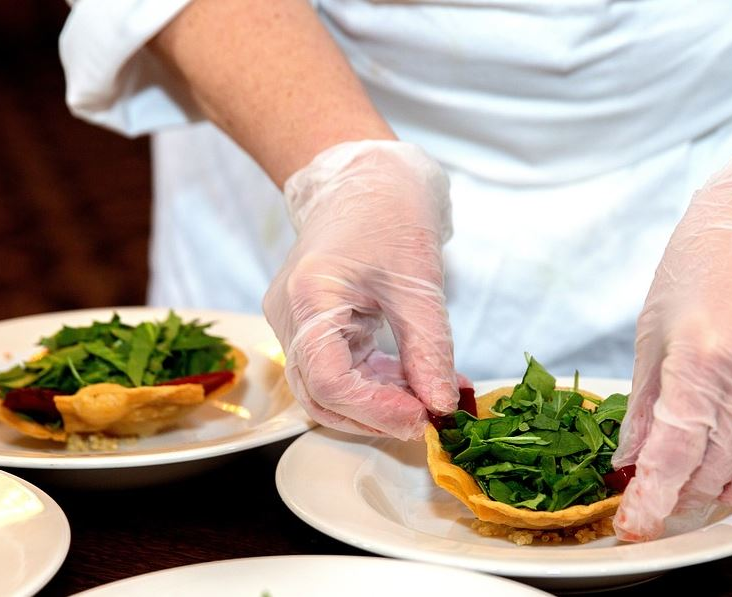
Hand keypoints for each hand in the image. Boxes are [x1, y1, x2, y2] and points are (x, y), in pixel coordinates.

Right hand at [264, 140, 458, 440]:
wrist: (367, 177)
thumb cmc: (390, 212)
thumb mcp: (420, 283)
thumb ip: (429, 350)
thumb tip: (442, 405)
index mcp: (310, 298)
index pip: (329, 381)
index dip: (376, 411)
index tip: (422, 419)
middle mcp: (290, 316)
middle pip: (321, 395)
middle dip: (375, 417)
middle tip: (428, 420)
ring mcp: (295, 321)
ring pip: (327, 389)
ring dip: (377, 404)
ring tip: (428, 400)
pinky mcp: (310, 324)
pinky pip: (336, 369)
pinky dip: (374, 384)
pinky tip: (413, 382)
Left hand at [612, 139, 731, 540]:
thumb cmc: (708, 264)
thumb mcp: (656, 329)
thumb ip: (646, 404)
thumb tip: (631, 460)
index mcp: (700, 362)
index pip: (673, 458)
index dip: (650, 501)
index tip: (636, 525)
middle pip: (713, 474)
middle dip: (681, 494)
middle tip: (662, 493)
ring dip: (727, 492)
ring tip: (704, 480)